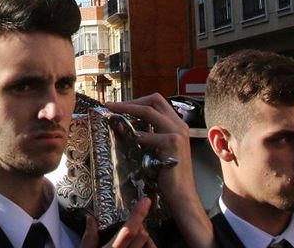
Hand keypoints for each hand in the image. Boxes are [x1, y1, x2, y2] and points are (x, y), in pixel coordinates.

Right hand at [82, 197, 153, 247]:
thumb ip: (89, 238)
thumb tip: (90, 219)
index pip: (128, 230)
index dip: (138, 214)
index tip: (145, 201)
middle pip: (143, 235)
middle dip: (141, 225)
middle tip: (136, 222)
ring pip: (149, 245)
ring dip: (146, 237)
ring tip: (139, 235)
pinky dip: (148, 245)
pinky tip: (139, 245)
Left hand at [105, 94, 211, 247]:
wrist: (182, 193)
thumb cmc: (169, 173)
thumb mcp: (161, 148)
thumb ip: (153, 133)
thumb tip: (131, 124)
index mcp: (178, 124)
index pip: (157, 101)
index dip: (138, 100)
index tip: (120, 105)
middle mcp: (179, 125)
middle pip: (154, 100)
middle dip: (130, 100)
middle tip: (112, 105)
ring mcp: (177, 132)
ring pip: (148, 111)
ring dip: (127, 110)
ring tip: (113, 115)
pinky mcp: (171, 143)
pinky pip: (146, 134)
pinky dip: (135, 135)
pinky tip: (129, 141)